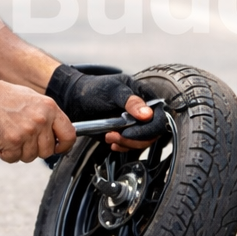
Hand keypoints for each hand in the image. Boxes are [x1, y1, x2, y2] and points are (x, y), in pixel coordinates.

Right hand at [0, 82, 75, 162]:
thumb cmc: (0, 96)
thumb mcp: (31, 99)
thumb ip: (45, 115)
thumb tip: (54, 133)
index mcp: (49, 107)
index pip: (69, 134)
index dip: (64, 146)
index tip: (57, 149)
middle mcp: (42, 119)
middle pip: (47, 151)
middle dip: (34, 150)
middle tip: (21, 140)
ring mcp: (28, 130)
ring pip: (30, 157)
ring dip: (18, 152)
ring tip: (8, 136)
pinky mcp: (13, 140)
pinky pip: (13, 158)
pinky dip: (5, 153)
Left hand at [44, 65, 158, 152]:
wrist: (76, 99)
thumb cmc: (94, 89)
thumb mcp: (112, 90)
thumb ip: (131, 101)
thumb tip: (148, 114)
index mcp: (145, 95)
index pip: (160, 117)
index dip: (149, 128)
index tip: (131, 131)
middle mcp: (144, 111)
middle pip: (153, 133)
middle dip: (136, 138)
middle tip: (118, 135)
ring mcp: (135, 123)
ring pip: (143, 142)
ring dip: (127, 143)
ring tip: (110, 136)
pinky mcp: (126, 133)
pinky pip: (131, 146)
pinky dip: (121, 146)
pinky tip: (110, 140)